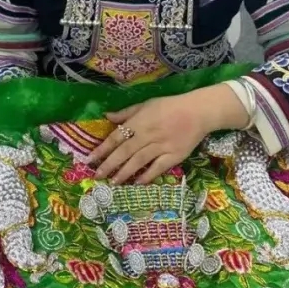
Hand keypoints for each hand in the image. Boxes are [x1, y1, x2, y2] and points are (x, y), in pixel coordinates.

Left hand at [88, 84, 249, 185]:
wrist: (198, 111)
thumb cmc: (169, 106)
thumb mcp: (146, 104)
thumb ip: (127, 113)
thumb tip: (107, 116)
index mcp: (140, 121)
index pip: (117, 137)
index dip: (103, 148)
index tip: (90, 159)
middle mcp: (148, 134)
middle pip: (125, 151)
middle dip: (109, 164)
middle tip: (97, 175)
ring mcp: (162, 146)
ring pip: (139, 161)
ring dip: (125, 172)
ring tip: (113, 182)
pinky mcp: (175, 155)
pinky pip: (158, 168)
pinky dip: (147, 175)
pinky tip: (137, 183)